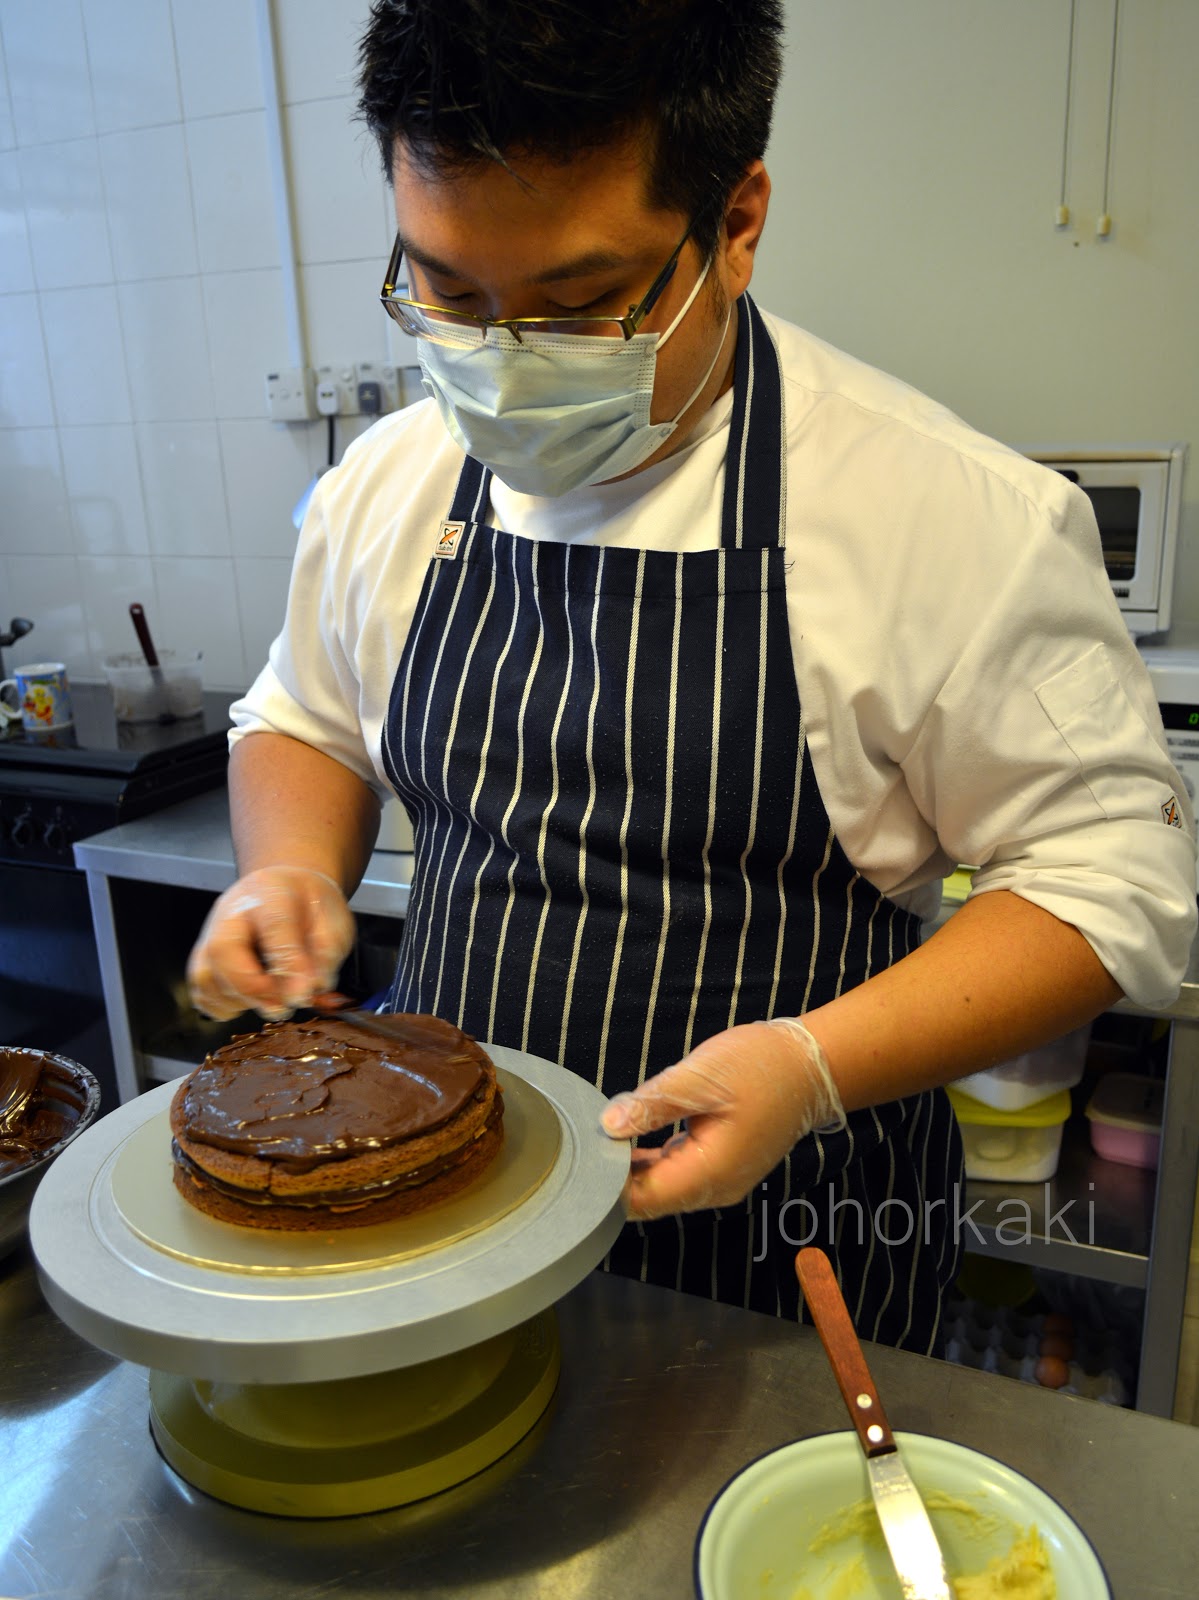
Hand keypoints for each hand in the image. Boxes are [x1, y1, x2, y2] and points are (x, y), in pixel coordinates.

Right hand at [186, 866, 355, 1020]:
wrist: (284, 889)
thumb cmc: (309, 906)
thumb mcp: (333, 921)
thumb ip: (325, 954)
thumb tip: (307, 990)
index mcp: (272, 894)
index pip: (276, 926)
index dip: (289, 965)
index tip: (302, 993)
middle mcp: (232, 912)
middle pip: (223, 951)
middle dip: (252, 989)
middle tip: (284, 1005)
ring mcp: (210, 934)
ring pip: (206, 976)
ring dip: (238, 1001)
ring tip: (270, 998)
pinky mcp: (202, 957)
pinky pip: (201, 991)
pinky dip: (222, 1006)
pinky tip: (249, 1000)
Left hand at [599, 1018, 843, 1220]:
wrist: (812, 1064)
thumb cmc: (761, 1067)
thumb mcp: (699, 1078)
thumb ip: (652, 1105)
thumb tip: (608, 1127)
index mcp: (710, 1173)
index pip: (642, 1200)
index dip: (607, 1185)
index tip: (581, 1158)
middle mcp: (716, 1188)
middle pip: (650, 1200)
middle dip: (615, 1178)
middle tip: (583, 1145)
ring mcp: (722, 1180)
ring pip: (663, 1189)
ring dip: (633, 1169)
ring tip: (602, 1139)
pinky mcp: (723, 1166)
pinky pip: (678, 1174)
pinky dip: (653, 1161)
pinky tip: (632, 1139)